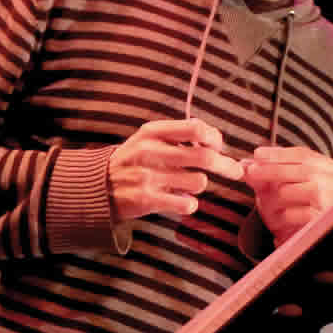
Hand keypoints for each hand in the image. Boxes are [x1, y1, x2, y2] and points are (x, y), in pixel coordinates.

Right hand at [108, 118, 246, 221]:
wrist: (97, 186)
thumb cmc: (132, 161)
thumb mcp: (148, 138)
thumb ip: (179, 133)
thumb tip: (215, 138)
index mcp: (152, 132)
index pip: (196, 129)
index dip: (214, 139)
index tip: (217, 147)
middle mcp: (150, 152)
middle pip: (205, 157)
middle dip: (226, 166)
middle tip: (235, 171)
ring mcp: (148, 177)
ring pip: (199, 182)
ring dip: (199, 185)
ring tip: (187, 186)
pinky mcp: (147, 200)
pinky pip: (186, 204)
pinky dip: (189, 204)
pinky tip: (179, 201)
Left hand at [243, 145, 332, 246]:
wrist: (305, 239)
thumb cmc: (295, 209)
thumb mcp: (278, 188)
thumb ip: (264, 175)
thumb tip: (244, 164)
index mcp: (330, 170)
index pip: (305, 155)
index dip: (279, 154)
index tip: (258, 154)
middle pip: (306, 170)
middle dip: (274, 170)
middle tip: (252, 172)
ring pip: (309, 190)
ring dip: (279, 196)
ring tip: (267, 204)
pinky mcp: (326, 222)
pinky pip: (302, 213)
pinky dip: (285, 215)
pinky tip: (278, 219)